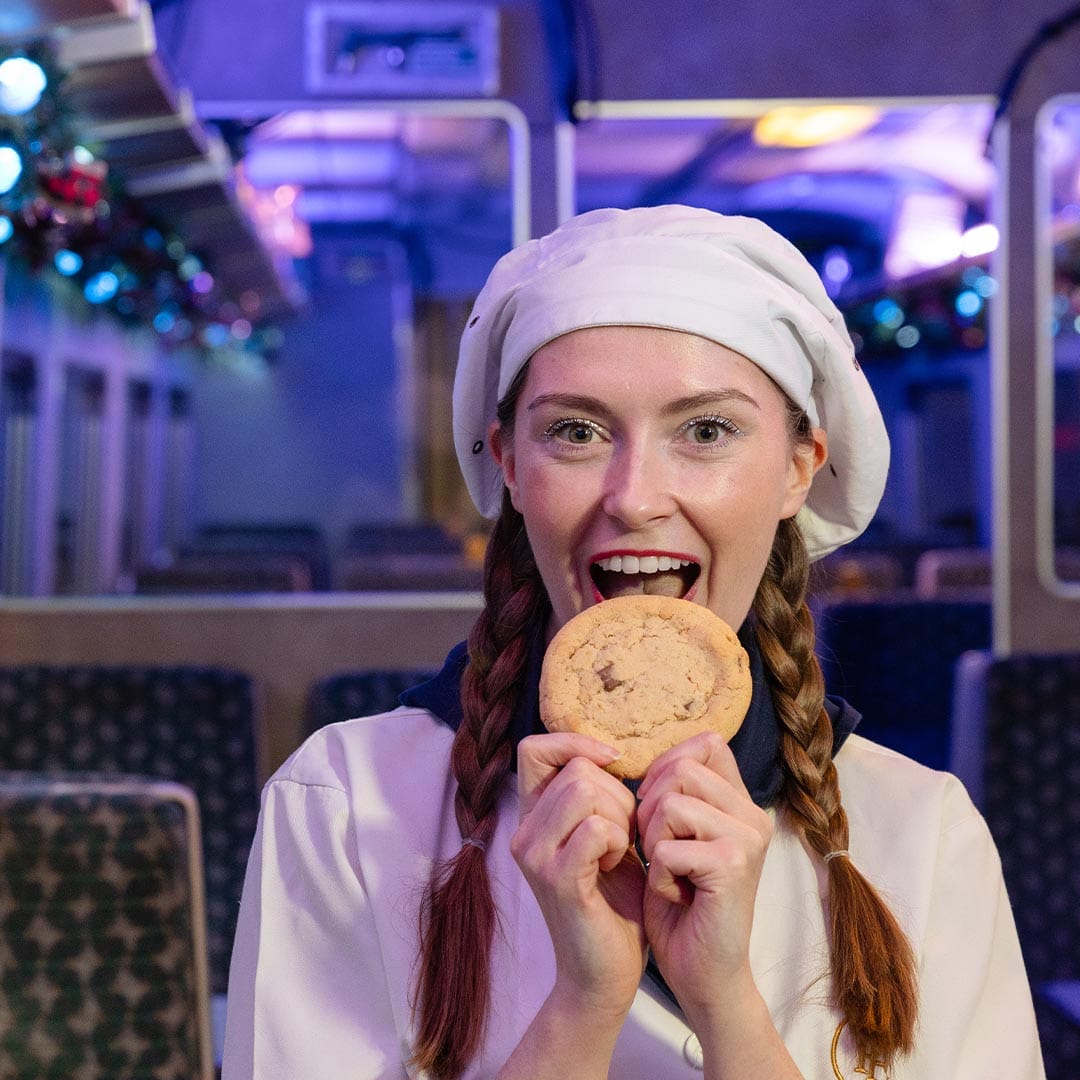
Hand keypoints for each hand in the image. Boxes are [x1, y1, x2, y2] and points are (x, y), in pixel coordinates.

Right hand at [512, 733, 646, 1017]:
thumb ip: (594, 795)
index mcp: (532, 816)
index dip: (574, 742)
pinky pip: (595, 829)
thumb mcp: (602, 834)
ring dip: (619, 817)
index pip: (533, 748)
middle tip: (621, 835)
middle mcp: (524, 832)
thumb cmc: (613, 900)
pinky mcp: (556, 880)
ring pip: (585, 792)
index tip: (612, 763)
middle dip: (616, 794)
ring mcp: (535, 856)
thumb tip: (608, 750)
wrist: (604, 973)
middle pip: (576, 769)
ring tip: (617, 850)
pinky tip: (614, 867)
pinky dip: (617, 842)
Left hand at [635, 732, 772, 1028]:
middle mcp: (753, 815)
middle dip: (650, 808)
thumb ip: (673, 795)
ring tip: (669, 871)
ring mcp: (748, 838)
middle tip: (659, 851)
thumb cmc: (681, 906)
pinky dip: (659, 873)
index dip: (666, 764)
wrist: (703, 974)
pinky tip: (677, 895)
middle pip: (681, 768)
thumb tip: (645, 759)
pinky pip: (667, 847)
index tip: (653, 803)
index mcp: (741, 803)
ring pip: (670, 803)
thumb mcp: (674, 836)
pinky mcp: (733, 865)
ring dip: (652, 840)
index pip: (706, 743)